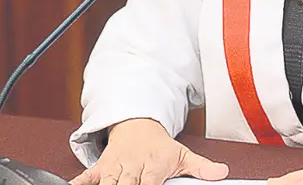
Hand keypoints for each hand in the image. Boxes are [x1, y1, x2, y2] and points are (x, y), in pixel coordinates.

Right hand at [70, 118, 228, 184]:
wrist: (137, 124)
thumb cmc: (160, 146)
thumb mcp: (183, 154)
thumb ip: (202, 167)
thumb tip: (223, 172)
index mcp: (153, 165)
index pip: (151, 184)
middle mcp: (132, 167)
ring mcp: (115, 168)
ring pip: (107, 184)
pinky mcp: (101, 168)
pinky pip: (87, 177)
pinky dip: (79, 184)